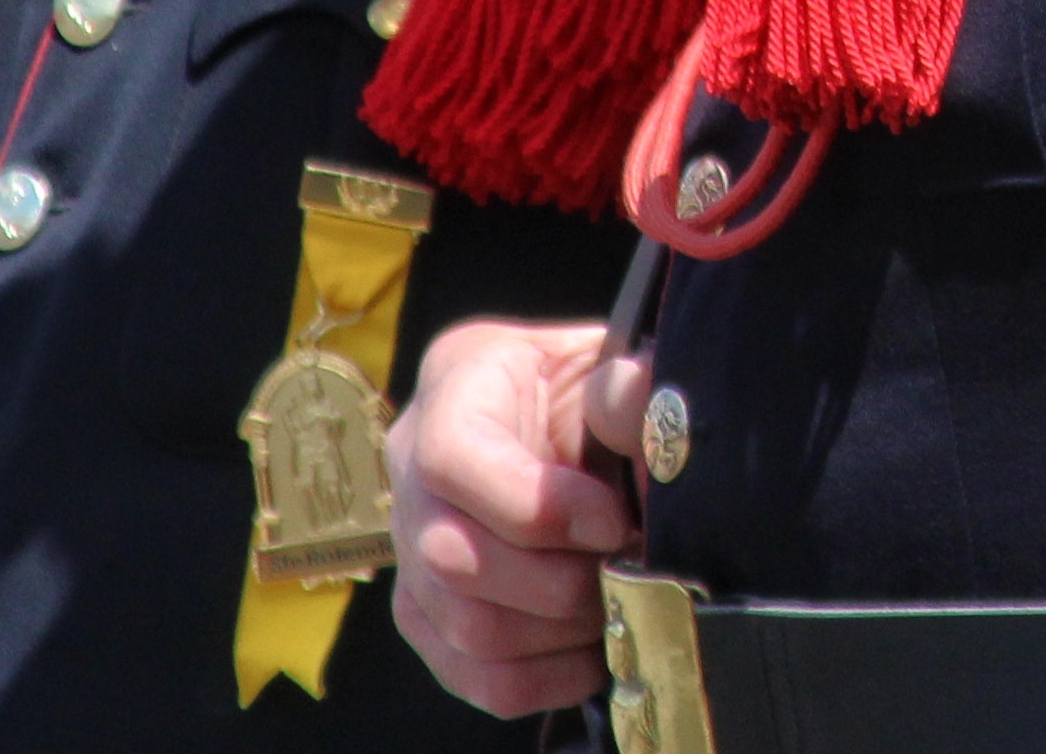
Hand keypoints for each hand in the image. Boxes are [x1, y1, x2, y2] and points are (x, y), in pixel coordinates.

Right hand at [388, 317, 635, 714]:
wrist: (577, 428)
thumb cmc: (591, 394)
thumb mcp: (614, 368)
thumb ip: (628, 388)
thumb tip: (635, 396)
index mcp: (454, 388)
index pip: (451, 459)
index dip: (538, 506)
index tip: (612, 522)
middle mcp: (411, 473)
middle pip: (450, 558)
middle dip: (556, 581)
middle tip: (621, 568)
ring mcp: (411, 552)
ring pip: (464, 626)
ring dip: (556, 631)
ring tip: (613, 601)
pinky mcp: (428, 616)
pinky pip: (472, 675)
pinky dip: (543, 677)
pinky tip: (593, 649)